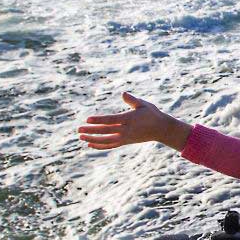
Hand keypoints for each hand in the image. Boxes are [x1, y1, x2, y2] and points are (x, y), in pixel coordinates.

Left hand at [77, 92, 191, 151]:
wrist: (161, 129)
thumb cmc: (152, 114)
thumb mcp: (144, 105)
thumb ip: (132, 100)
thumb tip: (123, 94)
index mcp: (130, 119)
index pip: (111, 120)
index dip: (99, 120)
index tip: (88, 119)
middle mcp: (126, 129)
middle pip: (106, 131)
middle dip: (92, 131)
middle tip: (78, 130)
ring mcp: (125, 137)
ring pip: (106, 140)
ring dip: (93, 139)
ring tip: (81, 137)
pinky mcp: (125, 142)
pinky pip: (111, 145)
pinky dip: (100, 146)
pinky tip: (90, 145)